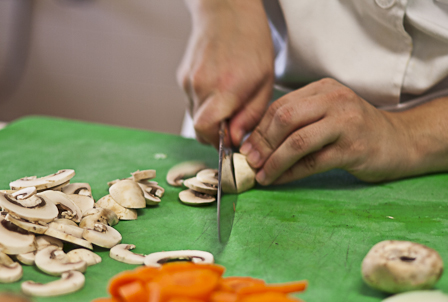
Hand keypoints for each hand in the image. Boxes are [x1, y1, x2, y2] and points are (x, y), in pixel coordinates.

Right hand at [177, 0, 274, 146]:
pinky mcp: (182, 77)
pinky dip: (204, 105)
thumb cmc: (252, 42)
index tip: (233, 140)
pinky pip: (191, 103)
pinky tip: (218, 88)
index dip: (219, 141)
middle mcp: (202, 85)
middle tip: (233, 126)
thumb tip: (236, 139)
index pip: (207, 130)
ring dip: (210, 119)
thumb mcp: (265, 82)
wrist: (228, 10)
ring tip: (228, 101)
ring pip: (194, 118)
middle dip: (215, 134)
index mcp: (225, 87)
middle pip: (199, 129)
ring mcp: (188, 81)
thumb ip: (251, 115)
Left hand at [240, 78, 413, 184]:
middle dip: (262, 143)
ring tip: (262, 176)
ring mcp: (346, 123)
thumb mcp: (328, 116)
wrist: (402, 142)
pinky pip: (313, 162)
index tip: (245, 148)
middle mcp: (335, 100)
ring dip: (274, 161)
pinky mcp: (354, 148)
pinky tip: (280, 180)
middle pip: (285, 118)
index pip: (280, 105)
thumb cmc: (357, 132)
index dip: (258, 129)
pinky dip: (291, 173)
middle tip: (250, 162)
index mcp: (324, 89)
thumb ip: (298, 123)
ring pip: (298, 141)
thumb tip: (256, 144)